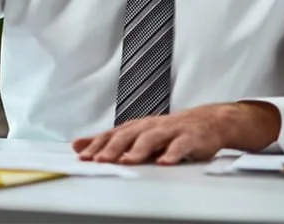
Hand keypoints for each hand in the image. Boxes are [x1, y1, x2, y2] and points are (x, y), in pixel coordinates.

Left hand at [72, 102, 280, 164]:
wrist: (206, 121)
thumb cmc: (167, 131)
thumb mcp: (136, 134)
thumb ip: (108, 141)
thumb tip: (77, 145)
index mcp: (135, 127)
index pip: (111, 136)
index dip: (96, 145)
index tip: (82, 155)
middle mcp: (149, 126)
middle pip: (127, 136)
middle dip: (112, 148)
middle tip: (99, 160)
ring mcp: (169, 131)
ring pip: (150, 139)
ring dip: (138, 150)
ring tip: (127, 161)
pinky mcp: (189, 138)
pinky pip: (179, 146)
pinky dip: (171, 153)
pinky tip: (164, 162)